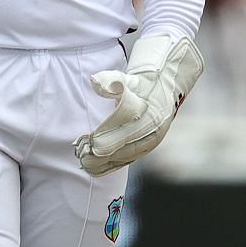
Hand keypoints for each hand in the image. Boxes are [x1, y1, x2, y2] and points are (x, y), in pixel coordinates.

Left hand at [73, 34, 204, 175]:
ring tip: (84, 164)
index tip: (89, 141)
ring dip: (104, 163)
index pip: (126, 131)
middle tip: (82, 156)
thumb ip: (111, 80)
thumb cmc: (143, 83)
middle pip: (125, 148)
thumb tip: (95, 81)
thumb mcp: (129, 78)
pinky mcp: (145, 148)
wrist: (163, 89)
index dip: (107, 137)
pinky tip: (95, 168)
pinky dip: (111, 165)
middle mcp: (153, 132)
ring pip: (125, 157)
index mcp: (151, 114)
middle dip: (102, 155)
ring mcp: (150, 142)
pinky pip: (127, 160)